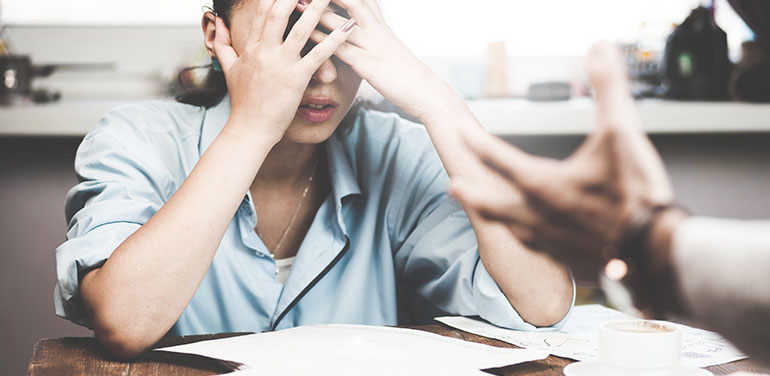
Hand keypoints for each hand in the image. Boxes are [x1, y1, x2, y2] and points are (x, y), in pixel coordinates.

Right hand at [214, 0, 355, 142]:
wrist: (249, 129)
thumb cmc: (243, 102)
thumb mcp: (229, 69)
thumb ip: (223, 44)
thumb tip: (219, 24)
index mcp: (252, 47)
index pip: (264, 12)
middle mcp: (265, 51)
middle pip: (280, 13)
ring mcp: (280, 64)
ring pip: (301, 29)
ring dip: (318, 9)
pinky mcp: (296, 79)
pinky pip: (319, 54)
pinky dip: (336, 39)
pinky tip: (349, 27)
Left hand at [299, 0, 446, 119]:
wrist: (426, 92)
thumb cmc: (404, 72)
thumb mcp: (388, 45)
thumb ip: (373, 30)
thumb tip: (356, 23)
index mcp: (380, 22)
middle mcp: (376, 28)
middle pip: (351, 0)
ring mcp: (372, 45)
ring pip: (341, 21)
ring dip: (317, 11)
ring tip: (296, 3)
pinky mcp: (368, 65)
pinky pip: (341, 49)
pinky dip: (322, 40)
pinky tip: (306, 35)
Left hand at [450, 43, 674, 280]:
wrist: (658, 252)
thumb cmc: (637, 196)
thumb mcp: (622, 131)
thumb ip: (608, 87)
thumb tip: (599, 49)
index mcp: (542, 184)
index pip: (497, 158)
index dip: (475, 141)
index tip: (459, 131)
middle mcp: (538, 215)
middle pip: (491, 202)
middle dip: (471, 192)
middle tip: (453, 186)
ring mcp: (550, 241)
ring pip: (511, 228)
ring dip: (495, 216)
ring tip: (486, 212)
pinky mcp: (567, 259)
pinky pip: (537, 248)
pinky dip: (527, 238)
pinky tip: (531, 237)